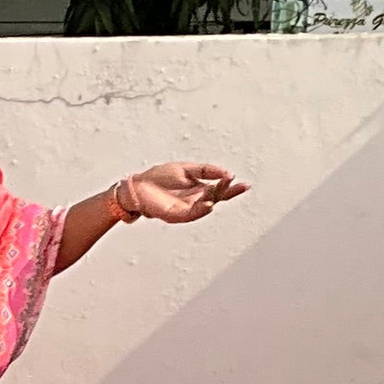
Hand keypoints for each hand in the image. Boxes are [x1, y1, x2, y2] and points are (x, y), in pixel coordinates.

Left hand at [124, 162, 248, 223]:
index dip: (232, 188)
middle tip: (236, 184)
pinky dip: (201, 210)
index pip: (219, 190)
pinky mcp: (176, 215)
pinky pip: (192, 214)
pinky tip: (209, 203)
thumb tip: (226, 172)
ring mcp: (186, 209)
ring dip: (216, 198)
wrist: (138, 186)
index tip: (245, 184)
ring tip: (224, 188)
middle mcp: (195, 201)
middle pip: (216, 198)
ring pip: (206, 206)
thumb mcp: (186, 169)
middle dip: (227, 192)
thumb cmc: (158, 178)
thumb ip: (206, 170)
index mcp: (199, 190)